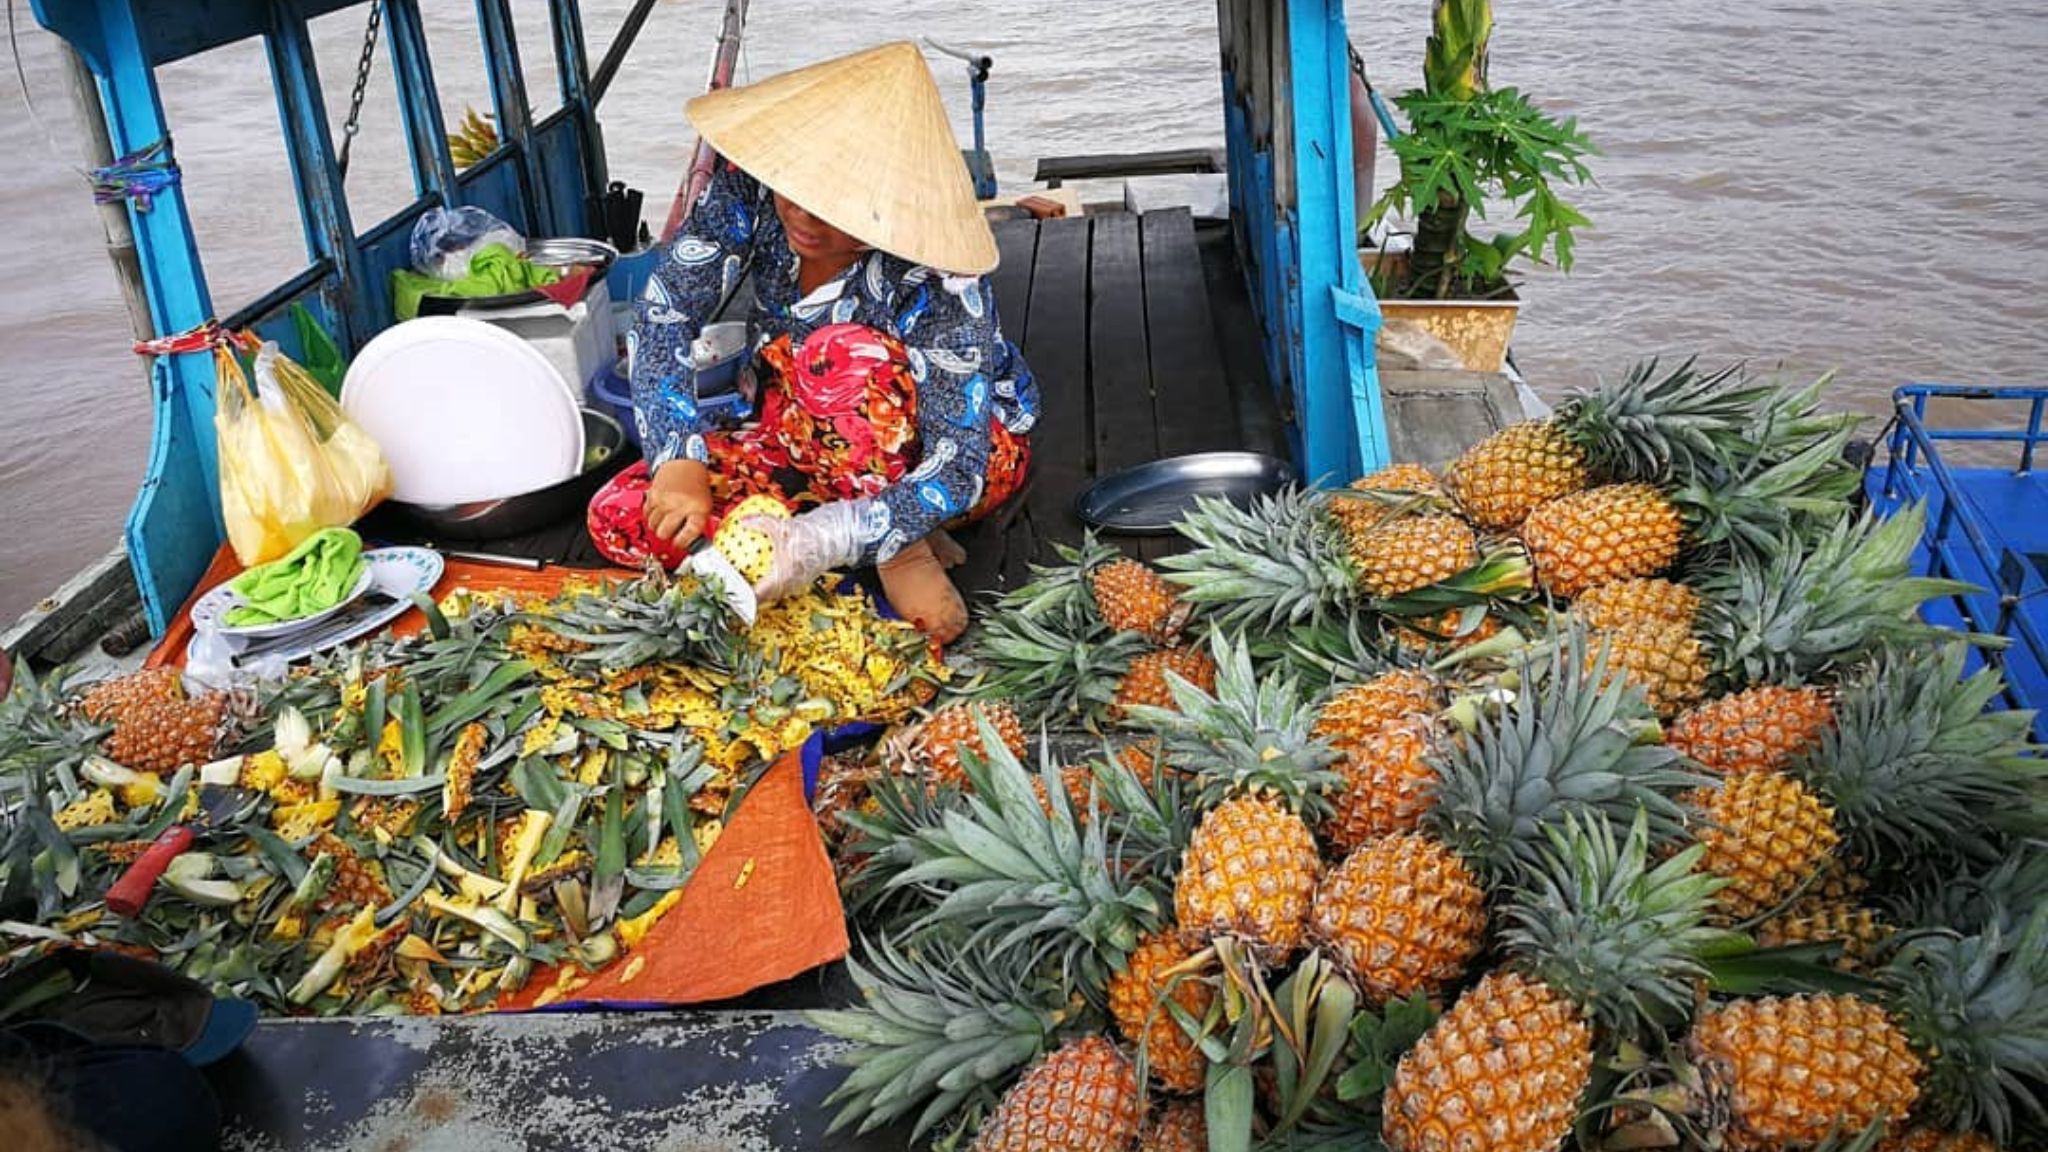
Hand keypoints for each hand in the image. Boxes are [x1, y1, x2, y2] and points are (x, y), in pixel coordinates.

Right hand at [644, 460, 712, 547]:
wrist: (685, 462)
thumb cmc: (697, 485)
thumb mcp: (705, 505)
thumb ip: (698, 524)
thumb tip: (692, 545)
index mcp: (698, 509)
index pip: (688, 534)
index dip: (682, 542)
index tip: (680, 544)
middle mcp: (680, 504)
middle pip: (664, 533)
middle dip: (667, 536)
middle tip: (672, 531)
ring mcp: (664, 500)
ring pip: (653, 526)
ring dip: (658, 526)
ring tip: (666, 518)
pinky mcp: (652, 495)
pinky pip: (646, 515)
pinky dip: (651, 516)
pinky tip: (659, 511)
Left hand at [744, 500, 865, 603]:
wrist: (833, 538)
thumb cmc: (811, 536)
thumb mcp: (780, 526)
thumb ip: (759, 523)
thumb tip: (742, 522)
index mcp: (782, 578)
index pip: (755, 596)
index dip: (740, 598)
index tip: (729, 593)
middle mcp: (788, 586)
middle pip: (762, 597)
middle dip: (747, 594)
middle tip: (732, 586)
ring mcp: (795, 584)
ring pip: (772, 592)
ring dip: (759, 588)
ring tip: (744, 581)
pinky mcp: (800, 580)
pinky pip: (780, 585)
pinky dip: (770, 581)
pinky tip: (763, 570)